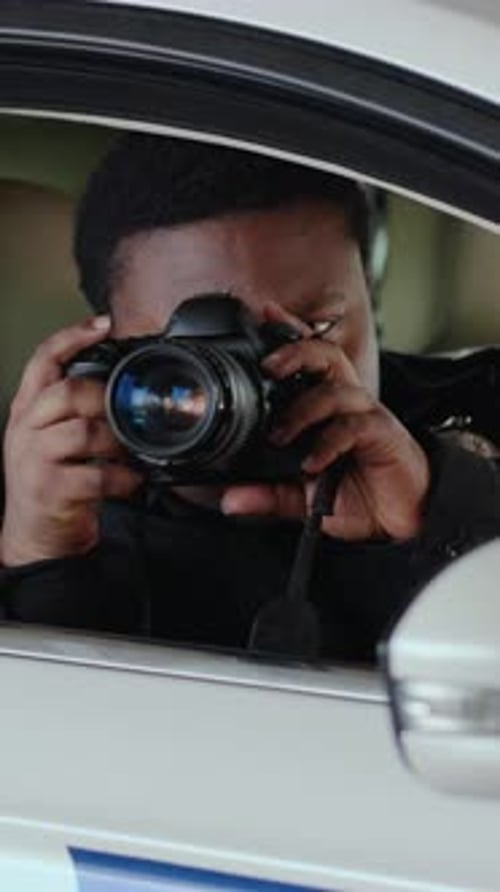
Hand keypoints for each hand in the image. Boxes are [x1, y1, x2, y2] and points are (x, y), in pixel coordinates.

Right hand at [1, 317, 141, 565]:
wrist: (34, 536)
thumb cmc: (51, 483)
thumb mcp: (50, 439)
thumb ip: (72, 410)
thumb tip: (117, 386)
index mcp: (26, 410)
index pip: (42, 360)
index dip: (72, 337)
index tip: (103, 324)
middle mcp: (25, 429)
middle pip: (67, 392)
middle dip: (105, 398)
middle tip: (125, 415)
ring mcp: (34, 460)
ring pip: (85, 431)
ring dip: (119, 441)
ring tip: (132, 453)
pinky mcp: (50, 490)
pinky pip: (96, 474)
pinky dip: (123, 477)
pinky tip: (132, 480)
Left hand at [222, 304, 429, 540]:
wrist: (400, 522)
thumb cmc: (359, 496)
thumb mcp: (303, 499)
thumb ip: (268, 494)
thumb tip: (229, 500)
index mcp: (327, 407)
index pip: (308, 360)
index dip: (289, 333)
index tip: (263, 315)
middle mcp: (346, 403)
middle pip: (326, 355)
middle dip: (295, 351)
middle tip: (268, 366)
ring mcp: (366, 416)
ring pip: (335, 388)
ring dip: (304, 409)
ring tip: (281, 436)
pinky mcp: (383, 435)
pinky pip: (354, 426)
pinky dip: (328, 443)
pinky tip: (312, 463)